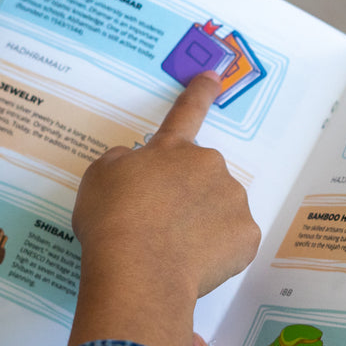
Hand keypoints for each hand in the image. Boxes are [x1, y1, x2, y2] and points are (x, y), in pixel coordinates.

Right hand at [68, 73, 260, 345]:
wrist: (139, 270)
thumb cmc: (112, 222)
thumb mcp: (99, 178)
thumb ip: (122, 162)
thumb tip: (136, 164)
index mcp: (171, 149)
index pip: (186, 112)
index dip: (200, 92)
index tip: (215, 75)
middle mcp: (208, 165)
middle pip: (202, 175)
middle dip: (187, 194)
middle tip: (160, 224)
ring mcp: (233, 199)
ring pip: (221, 208)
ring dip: (203, 222)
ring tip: (172, 248)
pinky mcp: (246, 235)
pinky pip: (234, 241)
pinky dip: (218, 253)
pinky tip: (193, 263)